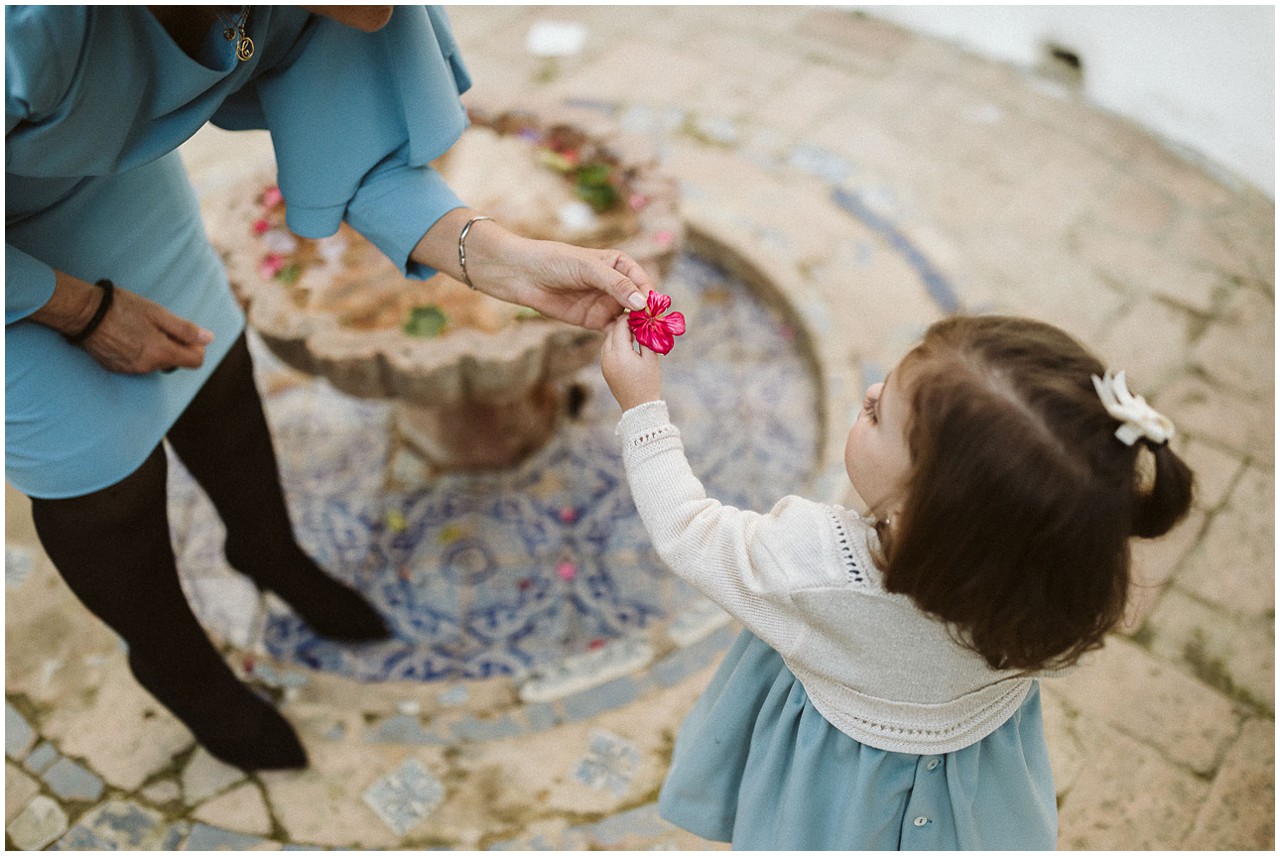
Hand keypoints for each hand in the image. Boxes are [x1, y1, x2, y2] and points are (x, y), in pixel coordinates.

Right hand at [81, 285, 213, 373]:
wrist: (82, 312)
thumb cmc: (121, 308)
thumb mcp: (158, 313)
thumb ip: (185, 330)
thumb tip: (209, 339)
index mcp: (161, 354)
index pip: (195, 362)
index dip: (196, 347)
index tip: (186, 334)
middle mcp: (146, 367)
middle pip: (174, 362)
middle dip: (174, 346)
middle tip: (159, 325)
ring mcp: (129, 370)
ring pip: (155, 363)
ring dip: (155, 349)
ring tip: (140, 328)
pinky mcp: (115, 368)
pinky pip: (137, 363)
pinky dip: (138, 352)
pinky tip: (127, 335)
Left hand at [475, 234, 652, 329]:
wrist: (525, 275)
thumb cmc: (556, 261)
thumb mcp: (589, 268)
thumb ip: (616, 285)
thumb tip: (641, 303)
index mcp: (620, 265)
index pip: (642, 281)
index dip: (650, 296)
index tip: (655, 311)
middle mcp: (617, 285)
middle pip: (639, 302)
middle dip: (648, 316)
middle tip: (656, 330)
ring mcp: (606, 303)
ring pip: (630, 318)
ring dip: (638, 329)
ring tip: (645, 340)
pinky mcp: (594, 320)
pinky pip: (614, 330)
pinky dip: (622, 337)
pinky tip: (627, 344)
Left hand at [600, 317, 661, 410]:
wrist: (639, 407)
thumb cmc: (649, 382)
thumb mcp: (651, 358)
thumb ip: (646, 338)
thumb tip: (645, 322)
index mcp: (619, 353)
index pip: (621, 325)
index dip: (630, 316)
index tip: (640, 312)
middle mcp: (607, 356)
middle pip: (612, 330)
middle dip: (624, 323)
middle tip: (637, 318)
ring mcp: (604, 363)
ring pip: (608, 339)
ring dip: (619, 332)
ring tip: (634, 330)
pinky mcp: (604, 368)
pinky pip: (607, 348)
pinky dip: (616, 342)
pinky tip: (628, 342)